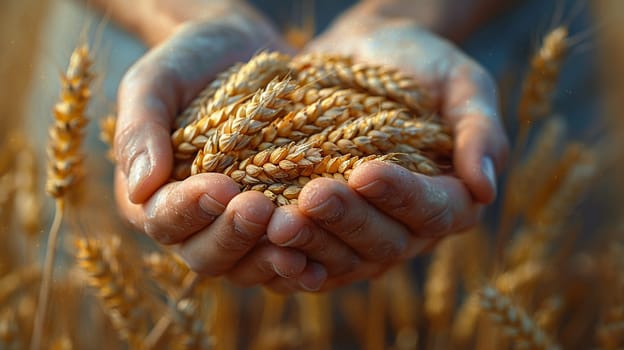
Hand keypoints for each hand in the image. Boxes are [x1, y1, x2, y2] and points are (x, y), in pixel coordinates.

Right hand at [113, 3, 323, 287]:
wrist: (244, 53)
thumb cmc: (192, 63)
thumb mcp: (157, 82)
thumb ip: (140, 130)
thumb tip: (140, 189)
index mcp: (152, 196)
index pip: (164, 218)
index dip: (191, 209)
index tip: (222, 187)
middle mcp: (192, 223)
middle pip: (205, 253)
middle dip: (233, 235)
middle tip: (262, 208)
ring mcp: (234, 230)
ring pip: (244, 266)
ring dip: (268, 258)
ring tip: (295, 237)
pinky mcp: (271, 227)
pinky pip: (280, 258)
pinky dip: (297, 264)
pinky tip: (318, 261)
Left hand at [265, 15, 508, 291]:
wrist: (363, 57)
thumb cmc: (419, 65)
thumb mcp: (462, 82)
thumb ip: (479, 129)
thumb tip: (487, 188)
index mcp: (451, 197)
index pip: (435, 210)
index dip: (401, 197)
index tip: (366, 172)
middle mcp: (411, 228)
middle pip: (385, 242)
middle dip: (348, 221)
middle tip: (313, 197)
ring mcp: (367, 236)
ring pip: (345, 258)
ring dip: (313, 244)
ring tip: (279, 224)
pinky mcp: (329, 235)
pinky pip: (313, 262)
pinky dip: (292, 261)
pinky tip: (267, 248)